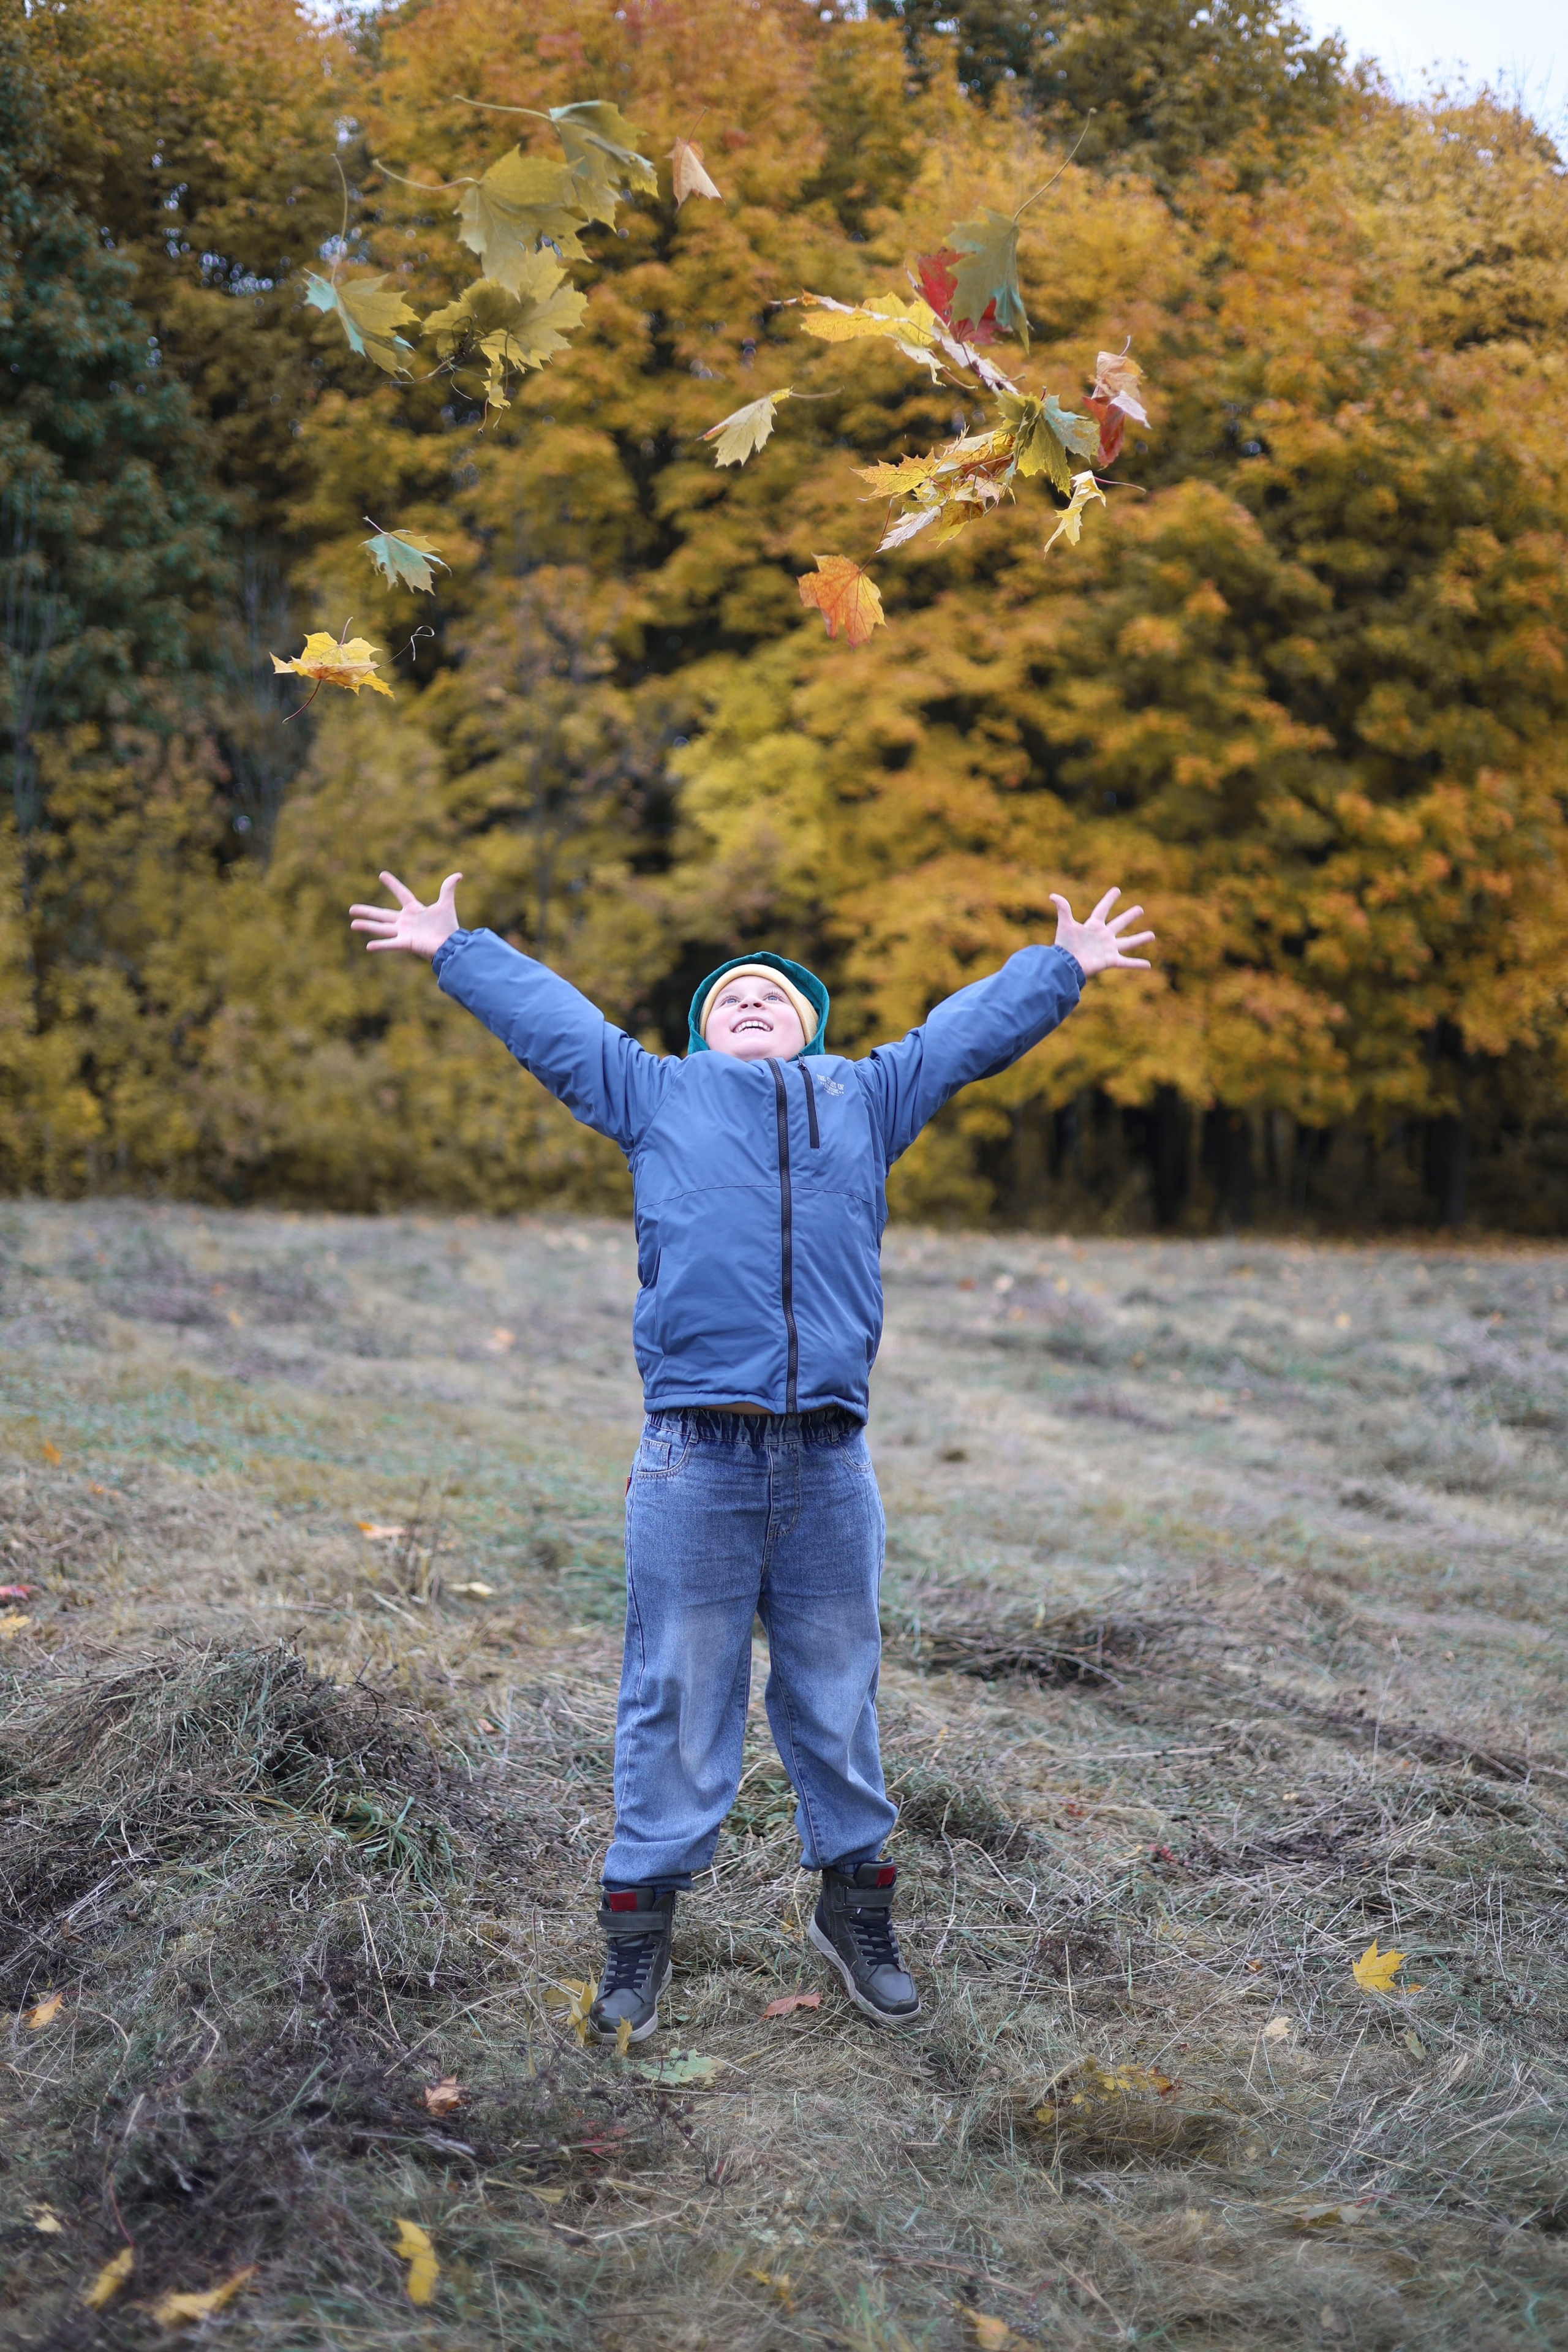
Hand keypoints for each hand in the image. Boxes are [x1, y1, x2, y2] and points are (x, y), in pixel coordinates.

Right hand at [348, 870, 463, 958]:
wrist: (451, 945)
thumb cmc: (448, 926)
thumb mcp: (446, 904)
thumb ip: (448, 889)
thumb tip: (458, 874)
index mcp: (414, 909)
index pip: (401, 893)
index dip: (393, 884)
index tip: (382, 875)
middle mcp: (405, 921)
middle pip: (382, 914)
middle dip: (367, 911)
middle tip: (352, 909)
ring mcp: (404, 932)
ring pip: (381, 928)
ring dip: (367, 926)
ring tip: (353, 923)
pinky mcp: (406, 943)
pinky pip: (390, 944)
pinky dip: (380, 945)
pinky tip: (368, 947)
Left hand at [1049, 886, 1154, 975]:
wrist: (1067, 964)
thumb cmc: (1065, 945)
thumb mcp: (1065, 925)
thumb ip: (1063, 909)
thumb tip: (1052, 895)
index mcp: (1093, 926)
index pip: (1103, 909)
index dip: (1109, 899)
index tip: (1117, 890)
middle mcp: (1103, 936)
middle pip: (1119, 923)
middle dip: (1129, 916)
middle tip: (1140, 909)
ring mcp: (1108, 948)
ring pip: (1128, 942)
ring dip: (1140, 938)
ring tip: (1152, 935)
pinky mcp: (1110, 960)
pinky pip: (1126, 962)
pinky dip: (1137, 964)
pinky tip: (1148, 965)